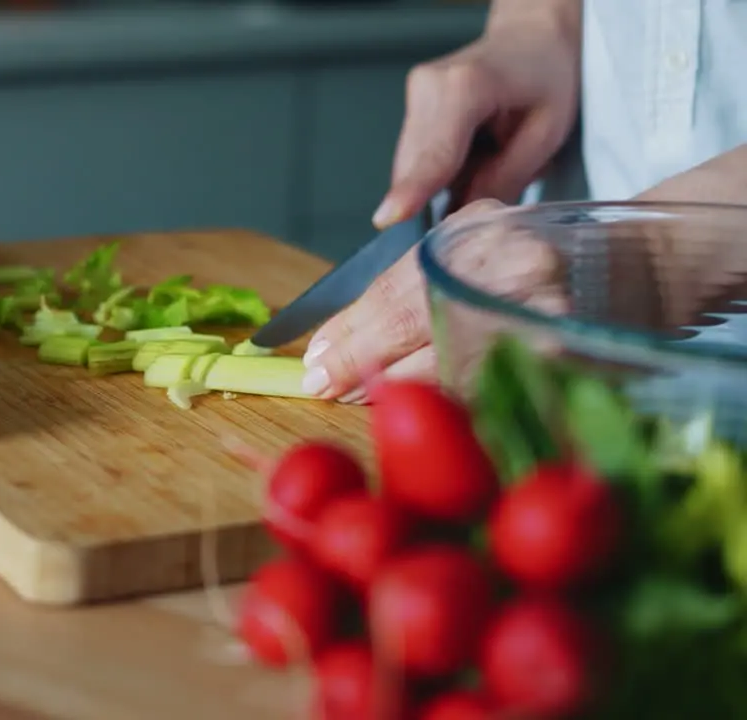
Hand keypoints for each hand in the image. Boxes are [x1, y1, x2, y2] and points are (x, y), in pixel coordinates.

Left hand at [302, 200, 566, 402]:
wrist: (626, 270)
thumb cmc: (531, 265)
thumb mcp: (466, 253)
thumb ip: (405, 289)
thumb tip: (332, 345)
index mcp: (478, 229)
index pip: (398, 288)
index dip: (350, 330)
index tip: (317, 359)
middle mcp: (513, 264)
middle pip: (418, 322)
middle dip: (362, 362)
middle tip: (325, 386)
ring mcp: (544, 312)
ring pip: (449, 363)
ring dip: (397, 388)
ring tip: (361, 396)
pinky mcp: (565, 356)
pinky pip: (488, 387)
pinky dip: (445, 398)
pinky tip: (420, 404)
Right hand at [372, 3, 580, 228]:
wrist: (531, 38)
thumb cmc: (546, 75)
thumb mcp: (545, 133)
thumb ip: (504, 179)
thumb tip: (465, 219)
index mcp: (466, 87)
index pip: (436, 153)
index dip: (414, 189)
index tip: (389, 218)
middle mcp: (429, 86)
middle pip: (416, 166)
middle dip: (439, 195)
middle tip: (485, 186)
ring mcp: (415, 94)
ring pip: (412, 165)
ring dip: (442, 180)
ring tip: (487, 155)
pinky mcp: (412, 105)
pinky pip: (415, 157)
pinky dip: (440, 168)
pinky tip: (471, 150)